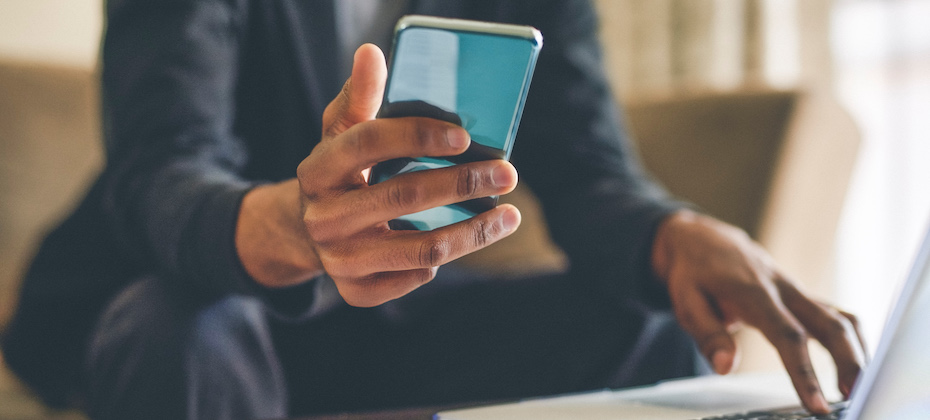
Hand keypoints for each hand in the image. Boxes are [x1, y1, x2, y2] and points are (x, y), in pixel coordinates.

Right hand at [235, 44, 519, 304]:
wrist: (306, 230)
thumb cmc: (342, 171)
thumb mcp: (341, 132)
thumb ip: (360, 95)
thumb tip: (372, 53)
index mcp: (317, 169)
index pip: (367, 143)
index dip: (417, 136)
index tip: (464, 136)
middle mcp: (323, 217)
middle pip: (403, 197)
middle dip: (463, 183)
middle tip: (507, 174)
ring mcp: (338, 259)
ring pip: (421, 249)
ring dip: (474, 232)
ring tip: (510, 215)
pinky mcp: (354, 291)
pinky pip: (413, 277)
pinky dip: (441, 261)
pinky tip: (462, 240)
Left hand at [651, 210, 866, 413]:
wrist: (703, 240)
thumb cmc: (694, 273)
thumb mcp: (686, 301)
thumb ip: (708, 335)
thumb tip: (725, 368)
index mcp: (754, 292)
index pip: (787, 336)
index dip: (805, 372)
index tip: (817, 404)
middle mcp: (783, 289)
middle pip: (830, 325)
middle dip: (849, 363)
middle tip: (855, 398)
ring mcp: (796, 291)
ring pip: (840, 318)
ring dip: (856, 352)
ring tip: (857, 389)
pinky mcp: (802, 296)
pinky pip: (836, 315)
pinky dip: (851, 340)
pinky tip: (855, 365)